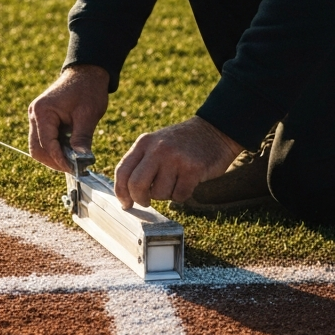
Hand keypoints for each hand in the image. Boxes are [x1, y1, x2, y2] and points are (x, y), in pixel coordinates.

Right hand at [27, 65, 109, 172]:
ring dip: (54, 156)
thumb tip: (81, 162)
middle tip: (73, 168)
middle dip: (54, 161)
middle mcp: (34, 114)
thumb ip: (82, 138)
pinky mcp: (42, 119)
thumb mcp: (88, 115)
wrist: (87, 72)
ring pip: (38, 146)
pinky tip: (69, 150)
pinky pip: (44, 139)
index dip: (59, 160)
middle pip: (37, 149)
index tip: (75, 170)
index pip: (46, 145)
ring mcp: (36, 117)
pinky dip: (55, 148)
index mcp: (42, 111)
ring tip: (72, 160)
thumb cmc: (88, 90)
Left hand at [114, 116, 242, 208]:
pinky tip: (188, 182)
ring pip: (160, 194)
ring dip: (167, 195)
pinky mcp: (193, 169)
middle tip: (146, 201)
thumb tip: (126, 194)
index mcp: (144, 143)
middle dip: (140, 199)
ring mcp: (175, 158)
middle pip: (137, 185)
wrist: (214, 131)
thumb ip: (141, 163)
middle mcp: (158, 149)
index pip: (122, 171)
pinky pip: (179, 196)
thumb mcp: (157, 144)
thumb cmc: (182, 145)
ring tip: (175, 181)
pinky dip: (183, 195)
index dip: (121, 192)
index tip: (126, 203)